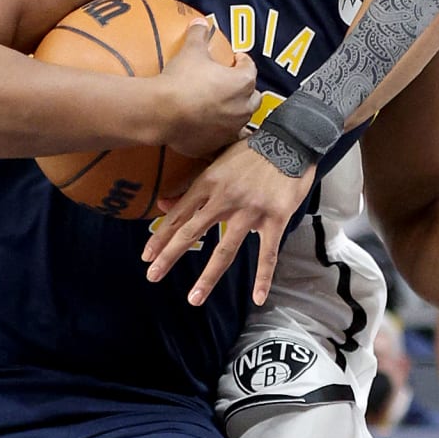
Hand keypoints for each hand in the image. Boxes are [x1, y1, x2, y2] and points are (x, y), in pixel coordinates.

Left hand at [142, 137, 316, 305]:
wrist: (291, 139)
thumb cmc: (253, 151)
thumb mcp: (217, 161)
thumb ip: (191, 185)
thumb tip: (163, 203)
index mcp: (209, 183)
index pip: (178, 215)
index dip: (161, 237)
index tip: (147, 256)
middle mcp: (224, 199)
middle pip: (192, 232)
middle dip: (170, 256)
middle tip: (152, 276)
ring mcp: (250, 210)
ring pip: (225, 249)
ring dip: (208, 277)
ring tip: (194, 298)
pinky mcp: (275, 218)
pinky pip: (267, 253)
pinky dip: (263, 277)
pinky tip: (257, 296)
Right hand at [152, 21, 258, 160]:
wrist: (162, 113)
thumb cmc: (181, 80)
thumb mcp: (191, 51)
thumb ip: (199, 35)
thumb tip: (201, 22)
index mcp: (242, 82)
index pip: (250, 68)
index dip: (242, 61)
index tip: (235, 59)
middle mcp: (243, 107)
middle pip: (253, 97)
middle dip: (245, 89)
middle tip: (231, 83)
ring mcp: (230, 128)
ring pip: (242, 120)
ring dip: (236, 112)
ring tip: (223, 106)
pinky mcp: (216, 145)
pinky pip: (223, 138)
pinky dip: (220, 132)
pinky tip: (210, 127)